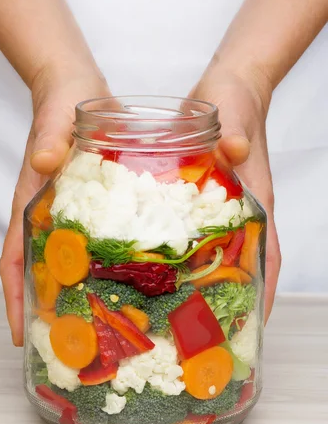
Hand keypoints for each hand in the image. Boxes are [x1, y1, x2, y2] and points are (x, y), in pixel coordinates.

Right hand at [0, 64, 110, 345]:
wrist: (77, 88)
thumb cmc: (62, 102)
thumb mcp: (58, 117)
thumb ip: (52, 138)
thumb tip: (45, 163)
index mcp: (30, 202)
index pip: (12, 258)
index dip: (14, 297)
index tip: (20, 333)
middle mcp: (47, 215)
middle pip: (38, 271)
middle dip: (47, 309)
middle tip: (68, 346)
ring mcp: (69, 213)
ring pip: (67, 262)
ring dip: (75, 293)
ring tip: (97, 326)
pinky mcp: (93, 205)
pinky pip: (95, 242)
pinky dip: (102, 266)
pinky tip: (126, 282)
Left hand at [189, 63, 280, 321]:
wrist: (229, 89)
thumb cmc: (237, 104)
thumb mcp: (234, 114)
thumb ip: (234, 131)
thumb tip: (233, 149)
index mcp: (256, 203)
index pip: (267, 257)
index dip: (264, 293)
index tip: (252, 327)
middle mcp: (242, 214)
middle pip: (242, 267)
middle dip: (227, 301)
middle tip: (202, 334)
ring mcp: (222, 211)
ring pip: (217, 257)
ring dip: (202, 285)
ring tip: (173, 314)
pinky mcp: (201, 202)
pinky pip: (193, 238)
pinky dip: (180, 259)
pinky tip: (155, 272)